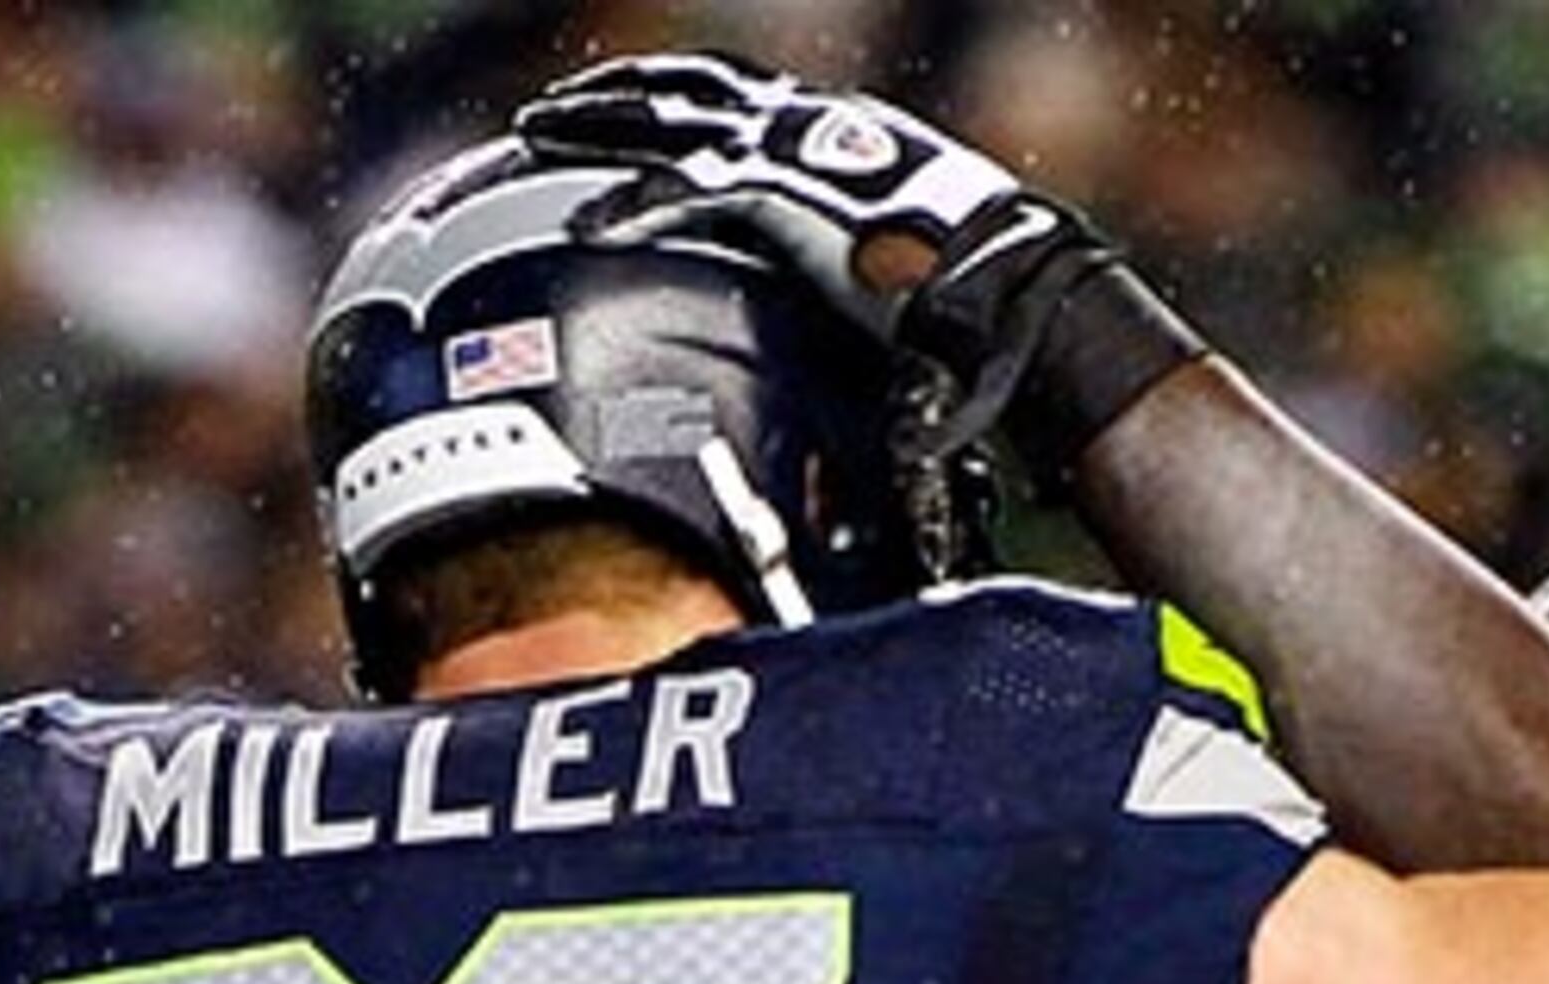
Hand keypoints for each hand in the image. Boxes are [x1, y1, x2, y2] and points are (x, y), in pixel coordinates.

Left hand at [519, 52, 1039, 338]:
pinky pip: (684, 192)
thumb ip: (845, 274)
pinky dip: (628, 208)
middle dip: (611, 97)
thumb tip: (837, 328)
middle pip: (685, 90)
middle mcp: (808, 123)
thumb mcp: (894, 269)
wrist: (1018, 295)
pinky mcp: (785, 191)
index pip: (733, 101)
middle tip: (545, 114)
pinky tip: (581, 228)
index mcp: (833, 135)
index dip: (671, 103)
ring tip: (530, 136)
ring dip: (596, 124)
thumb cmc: (972, 302)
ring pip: (668, 117)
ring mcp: (793, 148)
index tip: (622, 112)